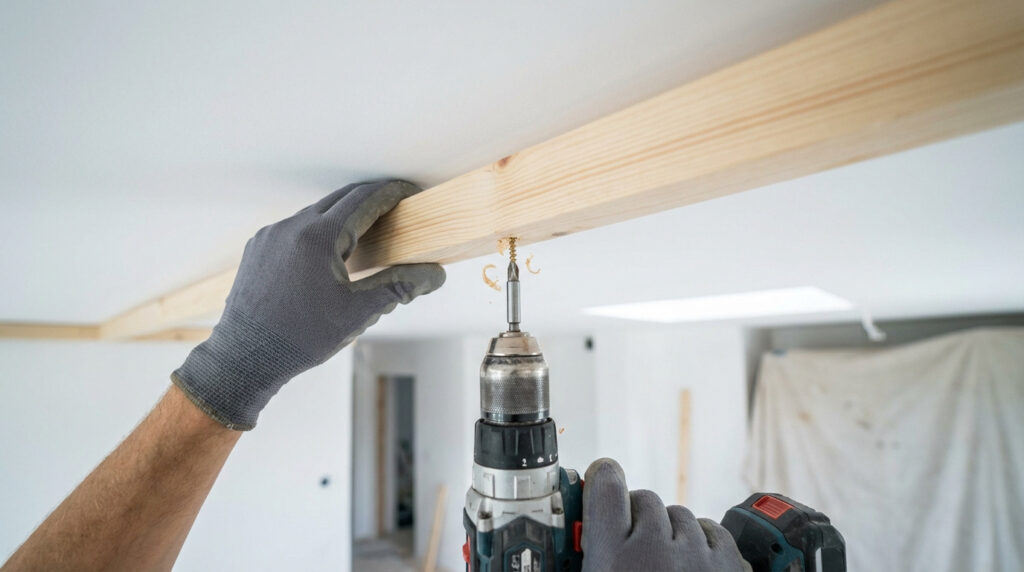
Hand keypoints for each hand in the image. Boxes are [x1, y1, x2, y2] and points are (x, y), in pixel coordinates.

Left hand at [172, 180, 444, 429]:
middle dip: (371, 201)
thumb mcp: (357, 313)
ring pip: (315, 214)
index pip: (364, 199)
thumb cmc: (298, 338)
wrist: (244, 359)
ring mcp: (270, 235)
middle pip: (340, 199)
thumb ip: (399, 287)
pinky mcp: (257, 248)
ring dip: (342, 219)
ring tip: (365, 238)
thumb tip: (434, 275)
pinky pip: (294, 229)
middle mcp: (290, 227)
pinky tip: (328, 256)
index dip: (392, 193)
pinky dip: (317, 233)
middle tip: (396, 211)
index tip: (410, 194)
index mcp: (317, 237)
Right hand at [582, 458, 750, 571]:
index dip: (604, 478)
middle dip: (639, 518)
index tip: (603, 475)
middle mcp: (654, 552)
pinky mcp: (730, 564)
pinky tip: (694, 567)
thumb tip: (586, 525)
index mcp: (611, 561)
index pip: (605, 487)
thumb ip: (592, 550)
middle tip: (635, 548)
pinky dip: (703, 544)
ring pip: (680, 514)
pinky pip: (712, 530)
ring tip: (667, 565)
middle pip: (645, 499)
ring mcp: (696, 557)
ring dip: (673, 532)